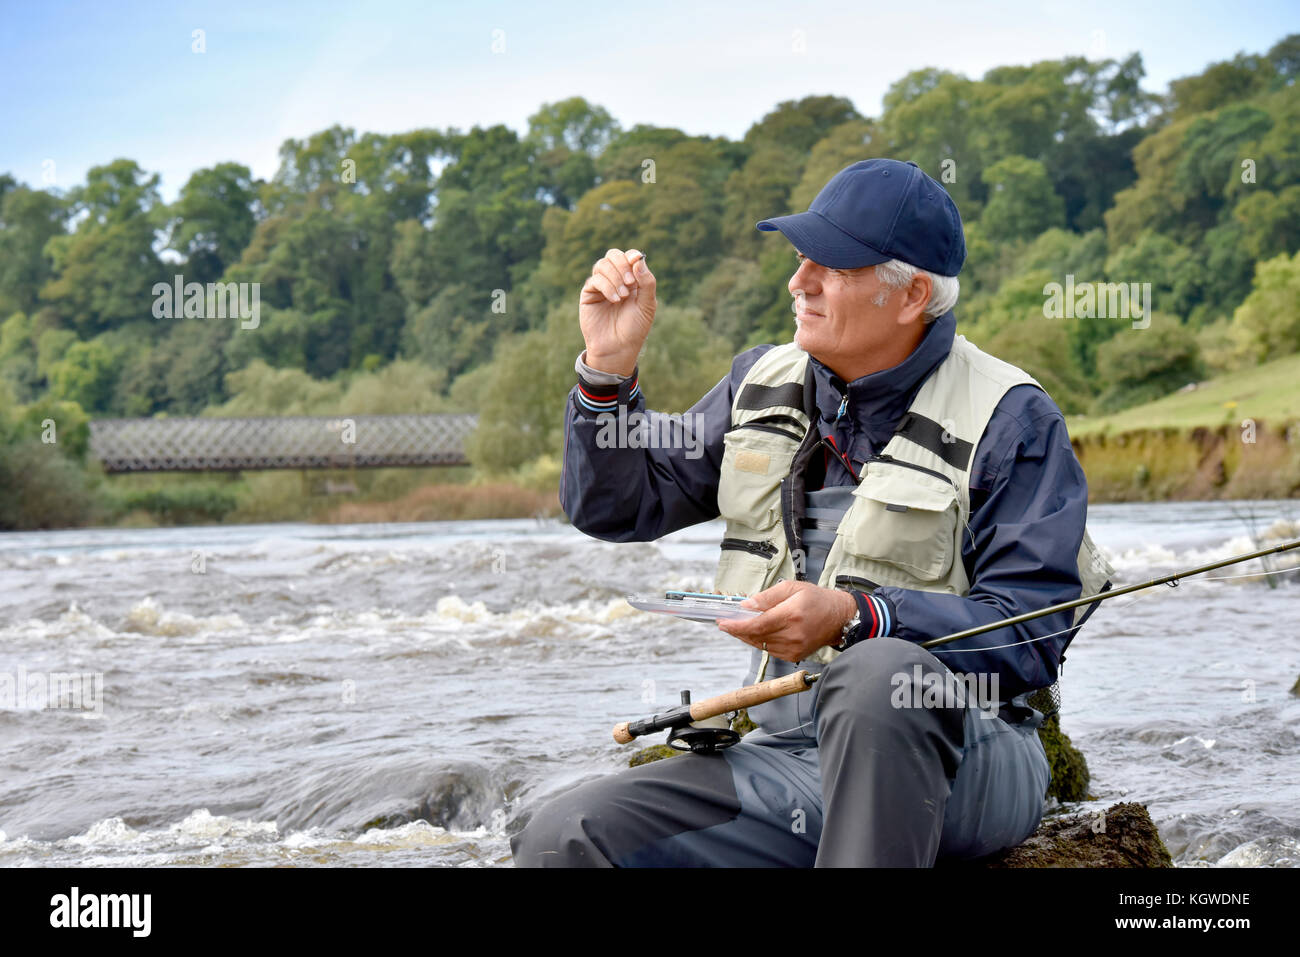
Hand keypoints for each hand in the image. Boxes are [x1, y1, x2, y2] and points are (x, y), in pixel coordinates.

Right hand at [579, 248, 656, 376]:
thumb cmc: (635, 328)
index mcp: (632, 280)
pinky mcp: (589, 294)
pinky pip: (595, 279)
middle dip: (621, 264)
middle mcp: (616, 279)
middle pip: (613, 255)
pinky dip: (607, 286)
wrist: (618, 348)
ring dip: (614, 277)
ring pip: (602, 264)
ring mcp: (601, 286)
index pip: (630, 257)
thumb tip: (639, 259)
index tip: (636, 260)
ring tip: (622, 296)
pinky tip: (615, 300)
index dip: (632, 255)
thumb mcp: (647, 305)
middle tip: (630, 282)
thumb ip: (647, 281)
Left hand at [716, 581, 857, 662]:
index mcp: (791, 615)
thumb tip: (745, 606)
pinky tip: (758, 632)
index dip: (736, 626)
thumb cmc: (816, 600)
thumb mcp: (792, 588)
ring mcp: (794, 648)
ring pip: (760, 644)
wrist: (838, 617)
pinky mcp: (794, 655)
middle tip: (725, 622)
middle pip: (755, 636)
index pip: (757, 625)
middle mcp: (792, 635)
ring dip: (747, 636)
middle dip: (737, 630)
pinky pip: (769, 649)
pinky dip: (760, 641)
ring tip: (740, 625)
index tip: (722, 623)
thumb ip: (766, 597)